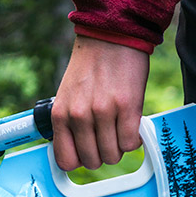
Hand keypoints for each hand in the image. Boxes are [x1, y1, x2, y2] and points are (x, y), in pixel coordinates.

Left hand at [51, 35, 150, 170]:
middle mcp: (80, 116)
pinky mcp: (128, 108)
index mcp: (61, 114)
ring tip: (120, 130)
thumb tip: (79, 149)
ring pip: (113, 155)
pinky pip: (131, 143)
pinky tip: (132, 126)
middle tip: (108, 138)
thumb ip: (71, 121)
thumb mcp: (69, 94)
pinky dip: (134, 140)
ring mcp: (104, 113)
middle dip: (102, 154)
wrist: (111, 35)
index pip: (66, 160)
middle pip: (93, 161)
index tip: (87, 154)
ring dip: (119, 148)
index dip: (80, 161)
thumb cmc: (91, 65)